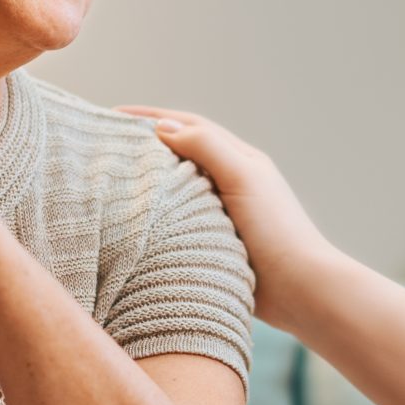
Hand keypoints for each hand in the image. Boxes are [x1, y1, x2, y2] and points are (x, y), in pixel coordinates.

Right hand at [117, 106, 337, 328]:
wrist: (300, 289)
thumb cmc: (275, 229)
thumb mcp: (242, 176)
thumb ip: (206, 147)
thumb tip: (162, 127)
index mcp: (240, 159)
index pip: (189, 127)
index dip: (152, 117)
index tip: (113, 114)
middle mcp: (230, 182)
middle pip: (179, 155)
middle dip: (144, 146)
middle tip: (104, 145)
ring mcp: (222, 214)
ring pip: (176, 189)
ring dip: (147, 181)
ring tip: (110, 180)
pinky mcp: (214, 243)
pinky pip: (177, 221)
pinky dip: (155, 216)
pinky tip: (132, 222)